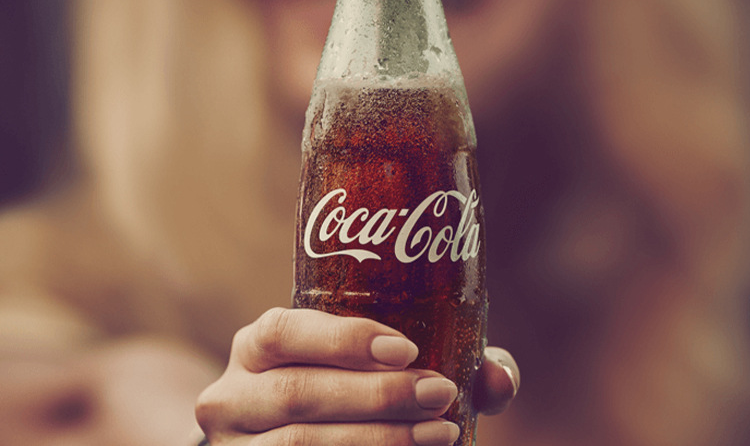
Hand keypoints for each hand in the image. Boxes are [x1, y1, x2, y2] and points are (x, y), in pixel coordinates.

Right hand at [195, 308, 518, 444]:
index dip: (343, 339)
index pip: (284, 332)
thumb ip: (439, 358)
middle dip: (375, 398)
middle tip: (440, 394)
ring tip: (441, 435)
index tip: (406, 348)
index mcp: (257, 346)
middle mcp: (232, 394)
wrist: (283, 437)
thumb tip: (499, 376)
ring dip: (375, 442)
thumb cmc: (339, 389)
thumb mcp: (367, 366)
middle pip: (295, 396)